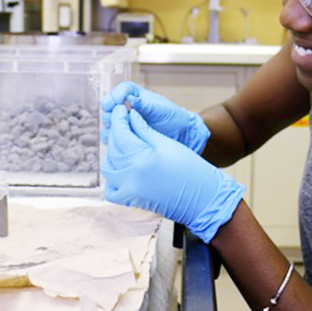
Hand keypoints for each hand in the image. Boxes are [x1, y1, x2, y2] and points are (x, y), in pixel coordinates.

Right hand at [100, 82, 209, 152]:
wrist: (178, 134)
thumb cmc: (172, 117)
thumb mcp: (161, 110)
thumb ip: (146, 105)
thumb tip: (131, 99)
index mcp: (136, 95)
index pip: (121, 90)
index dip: (116, 95)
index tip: (116, 102)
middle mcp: (127, 106)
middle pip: (110, 105)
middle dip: (111, 111)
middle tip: (115, 118)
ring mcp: (124, 120)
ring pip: (108, 121)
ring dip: (110, 125)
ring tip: (118, 129)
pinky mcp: (124, 134)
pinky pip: (111, 135)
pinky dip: (112, 137)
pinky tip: (118, 140)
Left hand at [102, 104, 243, 242]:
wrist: (203, 199)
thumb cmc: (191, 170)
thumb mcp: (168, 144)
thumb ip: (144, 129)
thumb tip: (131, 116)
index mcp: (142, 159)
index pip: (120, 134)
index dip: (118, 119)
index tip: (120, 109)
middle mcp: (131, 177)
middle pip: (113, 149)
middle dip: (115, 132)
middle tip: (122, 121)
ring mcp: (130, 191)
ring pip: (108, 168)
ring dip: (112, 153)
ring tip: (123, 143)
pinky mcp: (132, 201)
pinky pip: (111, 190)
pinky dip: (112, 178)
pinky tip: (121, 168)